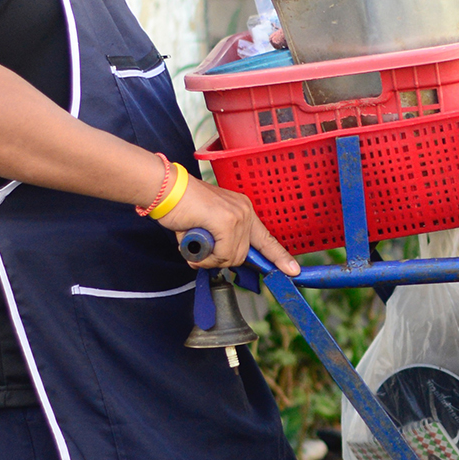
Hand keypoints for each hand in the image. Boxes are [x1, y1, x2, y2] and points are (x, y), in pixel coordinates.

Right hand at [159, 176, 300, 275]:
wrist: (165, 188)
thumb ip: (221, 242)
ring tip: (195, 241)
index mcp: (243, 211)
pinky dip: (206, 255)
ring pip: (232, 257)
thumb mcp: (208, 227)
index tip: (293, 270)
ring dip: (210, 258)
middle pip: (242, 255)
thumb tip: (224, 261)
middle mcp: (245, 212)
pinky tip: (195, 241)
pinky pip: (222, 254)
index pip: (267, 239)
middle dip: (219, 259)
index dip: (279, 257)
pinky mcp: (228, 221)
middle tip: (200, 249)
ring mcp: (238, 216)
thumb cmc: (181, 208)